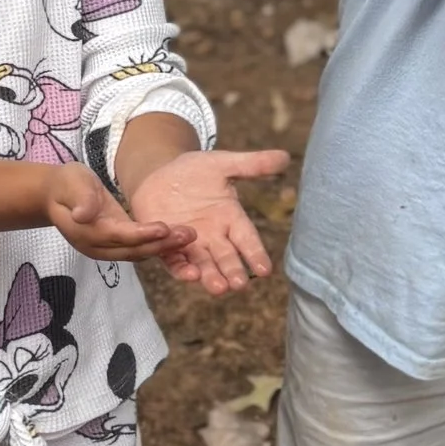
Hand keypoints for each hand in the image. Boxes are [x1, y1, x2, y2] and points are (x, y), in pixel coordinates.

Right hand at [34, 162, 186, 263]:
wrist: (57, 195)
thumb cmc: (66, 185)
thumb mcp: (71, 183)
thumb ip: (80, 199)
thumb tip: (82, 215)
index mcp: (87, 232)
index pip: (118, 236)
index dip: (142, 234)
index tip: (164, 229)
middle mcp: (99, 247)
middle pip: (134, 249)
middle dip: (162, 244)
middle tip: (189, 234)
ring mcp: (108, 249)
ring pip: (140, 252)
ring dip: (165, 247)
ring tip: (190, 236)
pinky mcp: (117, 244)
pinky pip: (140, 248)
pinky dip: (159, 245)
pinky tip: (180, 238)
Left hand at [124, 146, 289, 296]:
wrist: (159, 175)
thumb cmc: (195, 171)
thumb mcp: (223, 164)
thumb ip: (252, 165)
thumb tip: (285, 157)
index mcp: (230, 218)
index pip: (247, 239)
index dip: (255, 254)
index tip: (265, 270)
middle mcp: (213, 236)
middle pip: (226, 257)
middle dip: (232, 270)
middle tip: (239, 285)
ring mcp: (189, 243)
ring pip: (202, 264)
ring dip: (209, 276)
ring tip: (218, 288)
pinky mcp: (165, 244)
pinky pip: (174, 259)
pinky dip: (180, 268)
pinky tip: (189, 274)